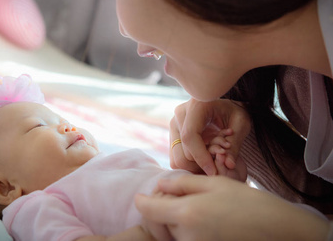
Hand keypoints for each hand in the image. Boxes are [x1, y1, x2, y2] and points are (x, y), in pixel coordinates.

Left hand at [135, 175, 329, 240]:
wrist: (275, 228)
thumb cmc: (246, 201)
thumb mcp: (213, 184)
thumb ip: (181, 184)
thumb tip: (159, 184)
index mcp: (186, 213)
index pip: (148, 209)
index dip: (143, 200)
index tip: (144, 196)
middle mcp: (187, 235)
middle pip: (158, 223)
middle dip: (161, 209)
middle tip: (175, 196)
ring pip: (171, 233)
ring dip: (174, 220)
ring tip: (195, 207)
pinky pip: (185, 240)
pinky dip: (186, 230)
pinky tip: (202, 219)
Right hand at [170, 98, 250, 175]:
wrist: (225, 105)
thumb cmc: (234, 111)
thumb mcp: (241, 123)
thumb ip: (235, 144)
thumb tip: (228, 165)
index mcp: (195, 106)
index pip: (190, 136)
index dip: (201, 157)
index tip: (214, 171)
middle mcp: (180, 115)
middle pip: (181, 152)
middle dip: (200, 165)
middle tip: (218, 168)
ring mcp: (174, 125)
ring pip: (176, 159)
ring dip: (194, 167)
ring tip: (212, 163)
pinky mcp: (173, 135)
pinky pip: (176, 159)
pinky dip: (190, 165)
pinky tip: (204, 161)